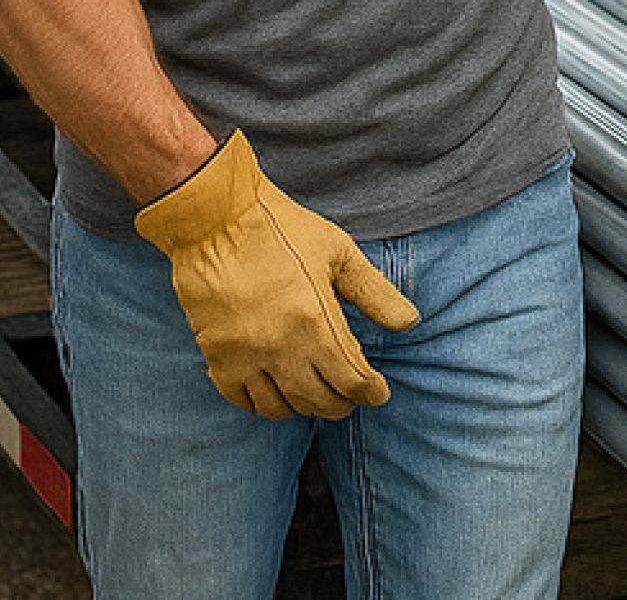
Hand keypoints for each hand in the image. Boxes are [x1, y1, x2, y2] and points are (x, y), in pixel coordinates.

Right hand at [135, 130, 419, 419]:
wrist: (216, 218)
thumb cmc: (281, 228)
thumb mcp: (337, 251)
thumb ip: (374, 292)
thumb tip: (410, 322)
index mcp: (316, 320)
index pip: (352, 381)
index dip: (372, 392)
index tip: (378, 391)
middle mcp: (282, 347)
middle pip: (321, 402)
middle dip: (343, 403)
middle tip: (351, 394)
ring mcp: (246, 356)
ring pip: (282, 408)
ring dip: (305, 406)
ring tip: (316, 391)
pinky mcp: (217, 356)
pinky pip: (243, 401)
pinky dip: (264, 404)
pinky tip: (277, 390)